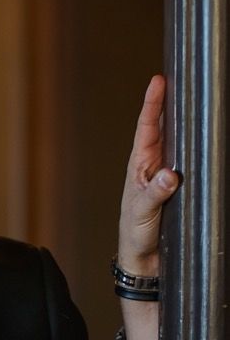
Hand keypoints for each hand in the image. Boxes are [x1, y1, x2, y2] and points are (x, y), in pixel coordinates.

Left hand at [117, 74, 179, 273]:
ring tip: (193, 101)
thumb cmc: (135, 236)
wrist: (144, 261)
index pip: (146, 128)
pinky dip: (195, 149)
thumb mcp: (143, 214)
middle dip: (169, 103)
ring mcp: (166, 176)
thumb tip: (170, 175)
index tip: (158, 81)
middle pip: (163, 129)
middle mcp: (152, 167)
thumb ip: (156, 194)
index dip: (152, 104)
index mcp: (139, 167)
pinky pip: (189, 163)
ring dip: (184, 124)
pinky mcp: (178, 188)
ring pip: (178, 144)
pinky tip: (204, 140)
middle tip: (178, 78)